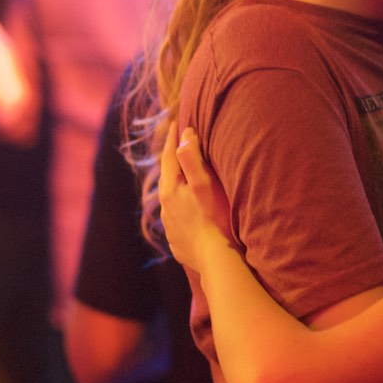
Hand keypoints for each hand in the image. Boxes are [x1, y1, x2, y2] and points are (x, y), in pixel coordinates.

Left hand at [158, 126, 235, 266]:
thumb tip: (185, 135)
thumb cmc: (215, 219)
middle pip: (168, 179)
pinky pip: (179, 222)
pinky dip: (184, 212)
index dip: (173, 138)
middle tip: (180, 147)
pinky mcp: (178, 243)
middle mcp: (165, 209)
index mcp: (170, 191)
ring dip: (179, 189)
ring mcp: (170, 228)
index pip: (169, 157)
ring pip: (172, 202)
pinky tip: (193, 215)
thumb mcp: (204, 185)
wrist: (217, 261)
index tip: (176, 122)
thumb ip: (192, 159)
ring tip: (187, 183)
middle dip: (174, 162)